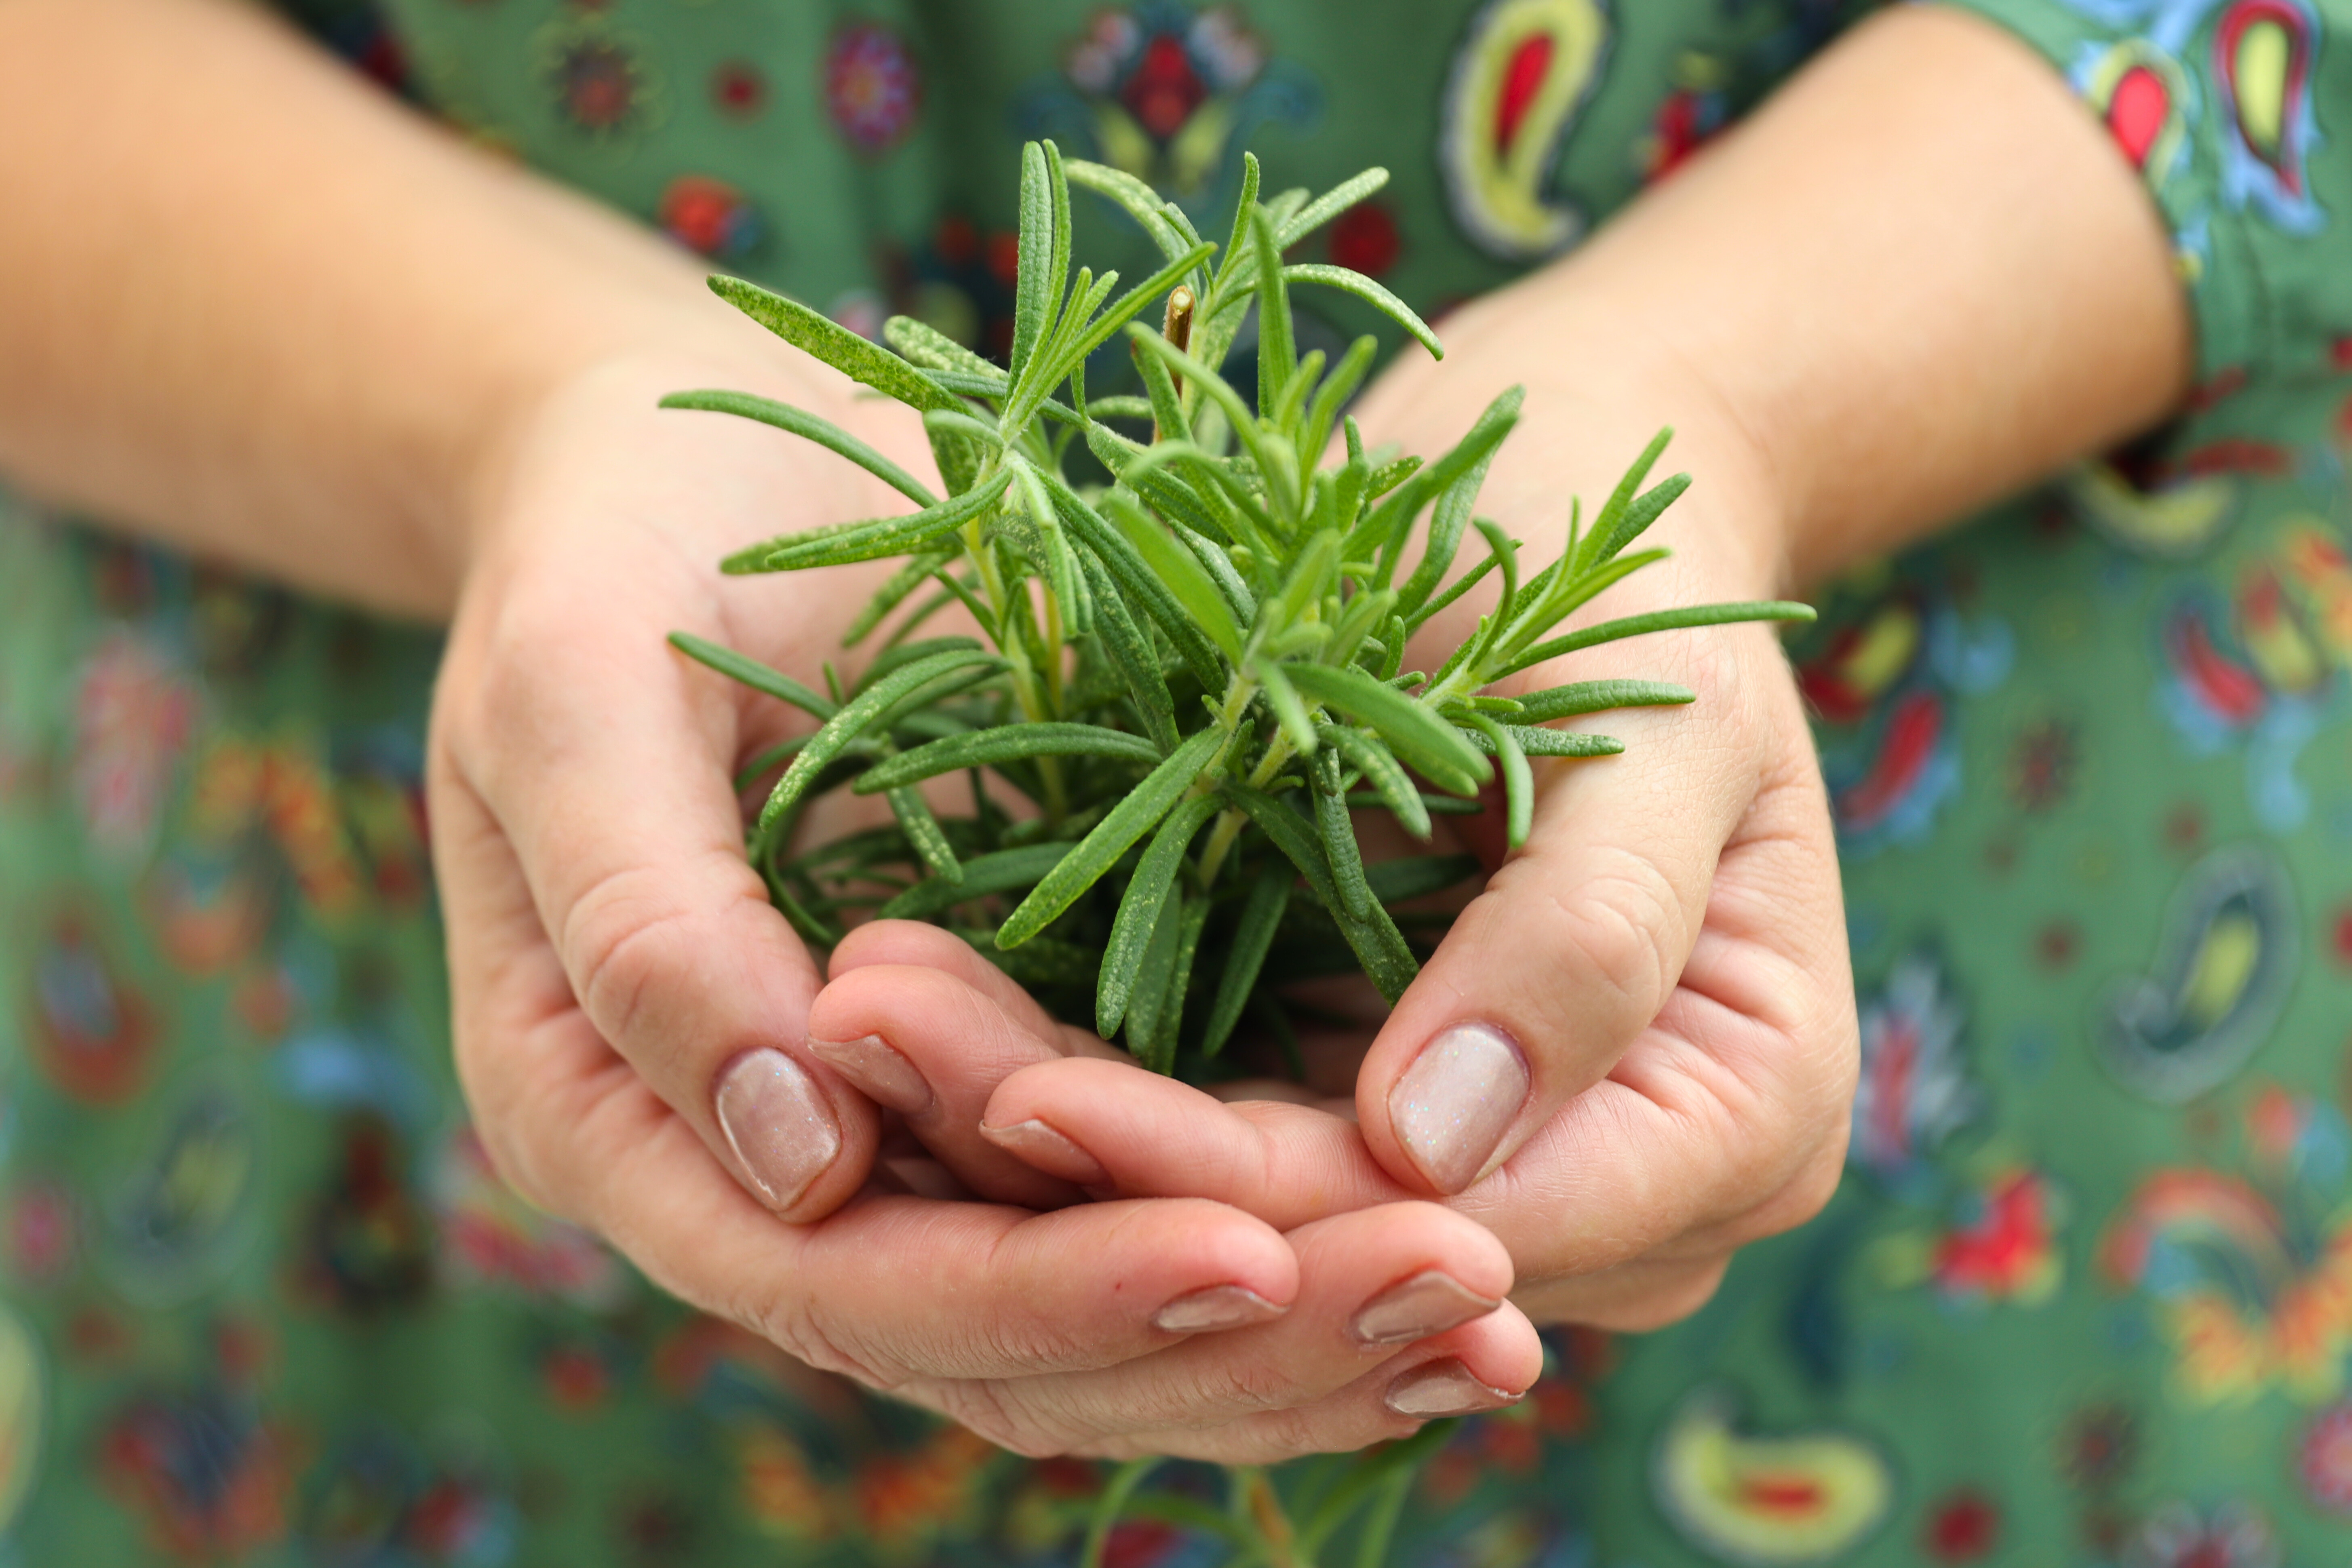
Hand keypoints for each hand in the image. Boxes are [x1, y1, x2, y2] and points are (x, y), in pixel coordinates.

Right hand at [424, 347, 1539, 1457]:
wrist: (696, 454)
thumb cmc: (615, 529)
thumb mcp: (575, 682)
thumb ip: (644, 921)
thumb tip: (793, 1156)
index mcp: (611, 1109)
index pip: (836, 1281)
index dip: (1038, 1294)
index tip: (1250, 1256)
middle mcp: (756, 1161)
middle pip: (990, 1340)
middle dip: (1220, 1342)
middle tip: (1462, 1305)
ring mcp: (893, 1123)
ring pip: (1091, 1311)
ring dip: (1294, 1331)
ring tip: (1497, 1318)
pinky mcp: (1014, 1051)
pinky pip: (1146, 1190)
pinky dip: (1292, 1229)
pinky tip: (1454, 1234)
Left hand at [806, 336, 1858, 1328]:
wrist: (1562, 499)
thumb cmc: (1632, 576)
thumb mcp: (1654, 724)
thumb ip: (1590, 937)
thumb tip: (1435, 1148)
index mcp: (1740, 1120)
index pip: (1458, 1217)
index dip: (1244, 1186)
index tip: (1026, 1089)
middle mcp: (1614, 1189)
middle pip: (1327, 1236)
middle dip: (1091, 1161)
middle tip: (865, 1029)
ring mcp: (1471, 1156)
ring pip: (1232, 1209)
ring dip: (1027, 1133)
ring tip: (848, 1009)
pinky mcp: (1352, 1090)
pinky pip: (1193, 1131)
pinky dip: (1054, 1078)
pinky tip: (904, 1001)